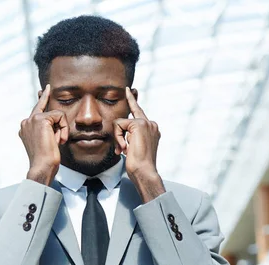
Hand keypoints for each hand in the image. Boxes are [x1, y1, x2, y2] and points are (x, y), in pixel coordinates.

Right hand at [20, 84, 68, 185]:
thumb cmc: (46, 158)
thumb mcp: (47, 140)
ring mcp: (31, 120)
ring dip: (61, 128)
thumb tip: (55, 118)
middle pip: (44, 107)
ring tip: (58, 141)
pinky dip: (63, 127)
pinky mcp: (40, 119)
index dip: (42, 99)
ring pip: (55, 114)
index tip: (45, 89)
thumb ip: (49, 128)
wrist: (42, 166)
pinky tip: (59, 139)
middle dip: (52, 109)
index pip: (36, 110)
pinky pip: (59, 116)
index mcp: (25, 128)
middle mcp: (26, 122)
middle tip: (50, 93)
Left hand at [114, 87, 164, 201]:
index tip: (129, 90)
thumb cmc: (138, 165)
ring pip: (121, 123)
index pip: (139, 112)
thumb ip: (130, 137)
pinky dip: (117, 137)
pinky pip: (119, 125)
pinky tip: (124, 147)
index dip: (133, 101)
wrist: (144, 171)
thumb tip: (122, 135)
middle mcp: (151, 124)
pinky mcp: (139, 124)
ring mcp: (146, 123)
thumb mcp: (132, 148)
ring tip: (123, 150)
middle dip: (126, 112)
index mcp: (151, 129)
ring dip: (117, 138)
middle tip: (127, 89)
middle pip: (130, 114)